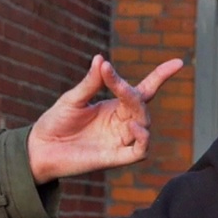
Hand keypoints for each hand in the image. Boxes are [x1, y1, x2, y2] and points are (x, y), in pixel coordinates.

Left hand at [26, 54, 183, 183]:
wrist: (39, 148)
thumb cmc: (55, 122)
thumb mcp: (73, 99)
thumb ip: (90, 83)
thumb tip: (101, 59)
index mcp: (113, 107)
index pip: (143, 90)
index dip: (161, 76)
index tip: (178, 63)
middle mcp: (121, 122)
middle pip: (141, 105)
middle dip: (132, 91)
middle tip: (109, 76)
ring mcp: (120, 140)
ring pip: (145, 125)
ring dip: (139, 111)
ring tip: (125, 97)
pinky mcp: (116, 157)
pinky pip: (140, 151)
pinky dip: (142, 139)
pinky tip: (133, 126)